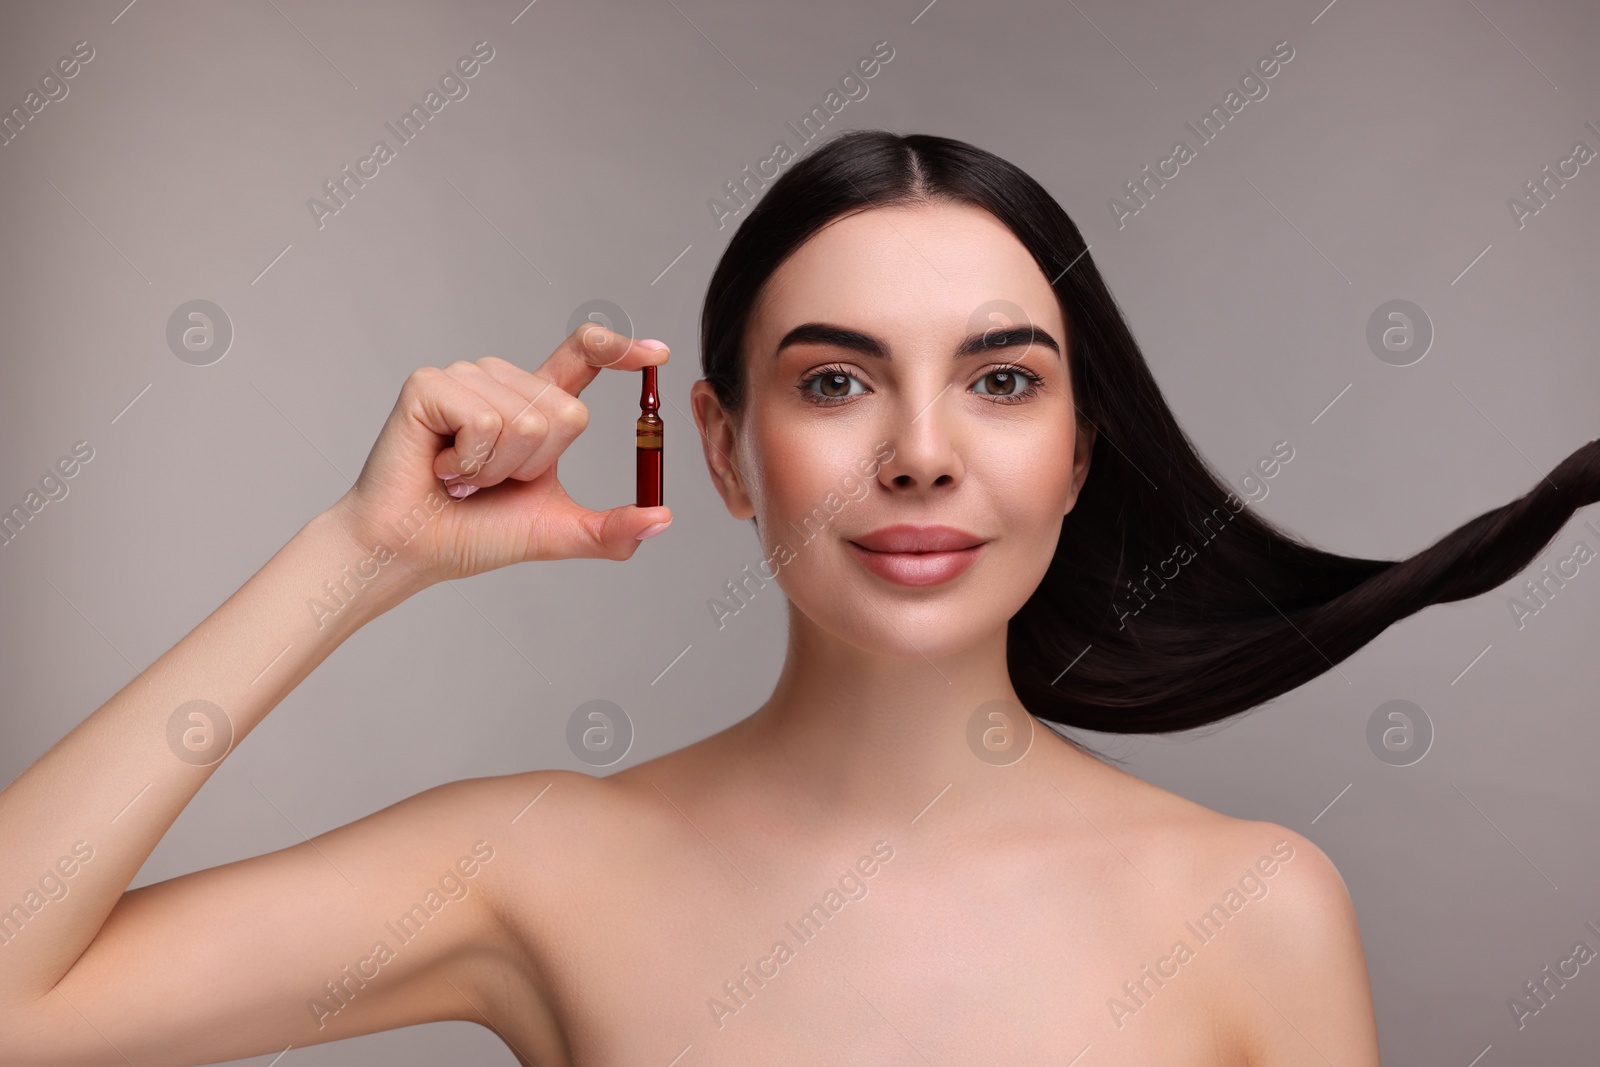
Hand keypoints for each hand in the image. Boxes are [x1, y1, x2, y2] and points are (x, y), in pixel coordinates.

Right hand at [332, 325, 672, 585]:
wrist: (411, 550)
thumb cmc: (473, 534)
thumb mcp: (556, 531)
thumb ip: (610, 528)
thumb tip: (662, 518)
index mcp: (535, 405)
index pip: (584, 358)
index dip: (619, 350)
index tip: (659, 354)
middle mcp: (502, 380)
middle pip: (566, 411)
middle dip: (533, 465)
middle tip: (488, 480)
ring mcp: (465, 377)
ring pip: (527, 420)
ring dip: (495, 468)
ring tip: (461, 475)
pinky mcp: (430, 384)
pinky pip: (483, 422)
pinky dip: (466, 461)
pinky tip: (439, 466)